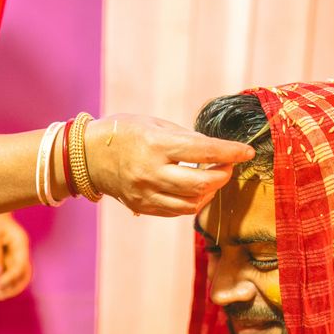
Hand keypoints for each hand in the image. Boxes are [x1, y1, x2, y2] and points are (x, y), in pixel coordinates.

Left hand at [0, 213, 31, 300]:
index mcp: (20, 243)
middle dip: (11, 287)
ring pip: (17, 278)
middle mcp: (20, 251)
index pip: (21, 266)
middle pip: (23, 275)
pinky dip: (3, 285)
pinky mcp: (6, 260)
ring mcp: (14, 256)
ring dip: (7, 289)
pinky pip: (9, 276)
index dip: (11, 277)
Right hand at [84, 114, 254, 216]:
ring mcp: (146, 193)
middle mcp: (152, 172)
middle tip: (228, 165)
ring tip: (212, 177)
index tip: (246, 151)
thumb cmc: (122, 132)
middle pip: (202, 182)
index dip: (230, 152)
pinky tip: (195, 190)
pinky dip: (193, 201)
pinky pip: (177, 210)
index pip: (204, 151)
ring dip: (210, 191)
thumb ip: (185, 137)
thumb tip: (216, 149)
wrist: (87, 155)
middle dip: (223, 175)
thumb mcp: (154, 123)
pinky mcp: (143, 206)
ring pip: (193, 202)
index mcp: (156, 144)